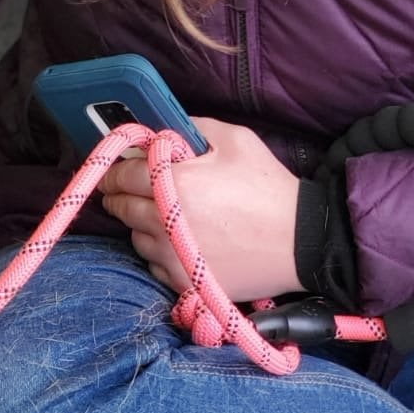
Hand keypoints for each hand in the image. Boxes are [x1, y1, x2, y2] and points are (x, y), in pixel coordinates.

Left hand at [100, 119, 303, 301]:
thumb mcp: (234, 140)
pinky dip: (157, 252)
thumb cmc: (267, 188)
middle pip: (122, 208)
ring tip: (160, 214)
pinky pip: (154, 265)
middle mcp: (165, 223)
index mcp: (175, 184)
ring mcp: (173, 258)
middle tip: (125, 189)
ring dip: (140, 224)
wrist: (300, 243)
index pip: (122, 175)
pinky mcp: (184, 283)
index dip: (115, 169)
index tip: (113, 169)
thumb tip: (162, 133)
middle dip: (120, 195)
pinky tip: (176, 241)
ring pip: (135, 238)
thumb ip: (191, 128)